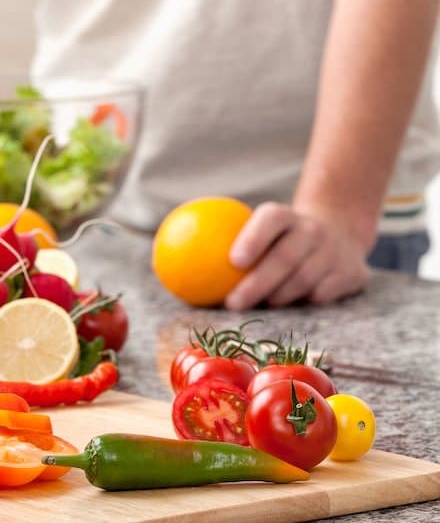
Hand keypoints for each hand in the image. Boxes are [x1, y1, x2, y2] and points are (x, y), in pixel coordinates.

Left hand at [225, 202, 370, 309]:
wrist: (337, 232)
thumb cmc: (276, 240)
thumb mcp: (255, 230)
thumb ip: (220, 241)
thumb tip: (168, 261)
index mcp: (285, 215)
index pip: (270, 220)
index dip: (253, 237)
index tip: (233, 260)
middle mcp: (313, 229)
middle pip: (285, 257)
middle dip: (258, 284)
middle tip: (233, 303)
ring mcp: (337, 251)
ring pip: (304, 280)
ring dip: (279, 297)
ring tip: (260, 305)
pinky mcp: (355, 272)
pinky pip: (325, 294)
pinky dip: (306, 302)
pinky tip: (290, 307)